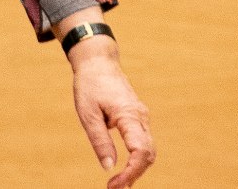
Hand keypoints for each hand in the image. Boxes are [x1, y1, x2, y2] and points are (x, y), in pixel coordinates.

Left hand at [69, 39, 154, 187]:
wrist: (98, 62)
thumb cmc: (90, 84)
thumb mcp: (88, 114)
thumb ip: (99, 141)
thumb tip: (109, 167)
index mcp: (129, 115)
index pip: (140, 151)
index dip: (131, 172)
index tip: (114, 184)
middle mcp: (140, 117)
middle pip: (149, 154)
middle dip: (134, 175)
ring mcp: (141, 117)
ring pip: (148, 149)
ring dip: (136, 169)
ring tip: (118, 184)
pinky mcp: (137, 117)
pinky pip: (143, 142)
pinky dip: (136, 159)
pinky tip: (123, 170)